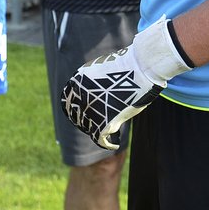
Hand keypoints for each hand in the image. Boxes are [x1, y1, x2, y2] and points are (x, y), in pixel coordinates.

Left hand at [61, 16, 190, 149]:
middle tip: (97, 125)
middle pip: (77, 117)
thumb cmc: (127, 66)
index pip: (68, 102)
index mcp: (77, 82)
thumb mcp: (102, 70)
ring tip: (110, 131)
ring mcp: (90, 110)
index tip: (83, 115)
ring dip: (98, 131)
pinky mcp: (104, 122)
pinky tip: (114, 143)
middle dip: (86, 123)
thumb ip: (94, 82)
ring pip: (89, 128)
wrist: (140, 68)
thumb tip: (96, 95)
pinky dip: (108, 143)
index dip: (75, 111)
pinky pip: (101, 139)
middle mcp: (80, 97)